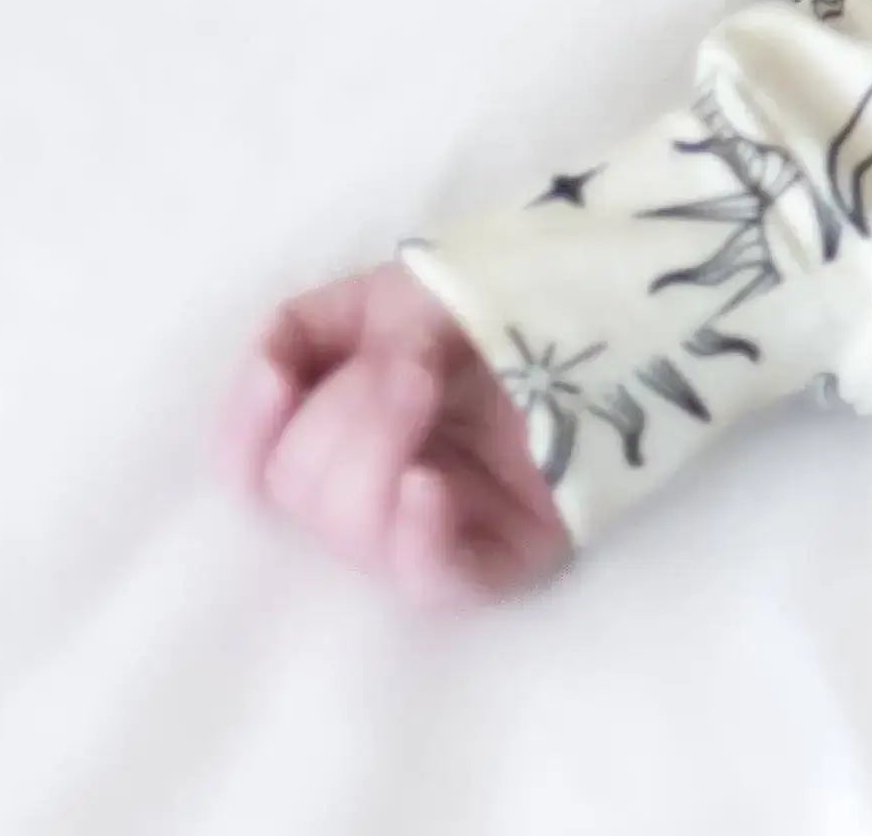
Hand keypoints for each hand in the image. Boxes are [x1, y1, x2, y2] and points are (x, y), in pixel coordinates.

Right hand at [218, 262, 571, 608]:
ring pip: (354, 533)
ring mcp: (436, 526)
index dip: (244, 427)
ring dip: (377, 452)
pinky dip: (416, 539)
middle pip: (300, 488)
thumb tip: (324, 385)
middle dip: (345, 415)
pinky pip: (433, 582)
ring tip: (428, 384)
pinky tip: (431, 488)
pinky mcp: (500, 556)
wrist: (627, 303)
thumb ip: (352, 333)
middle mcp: (374, 484)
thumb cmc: (512, 294)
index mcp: (340, 418)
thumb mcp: (418, 289)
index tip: (276, 376)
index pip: (253, 457)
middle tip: (411, 361)